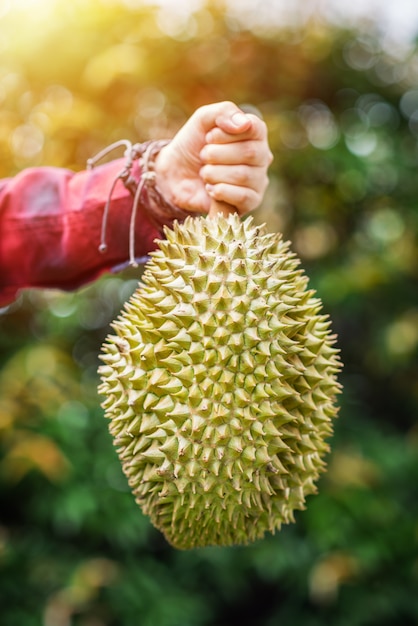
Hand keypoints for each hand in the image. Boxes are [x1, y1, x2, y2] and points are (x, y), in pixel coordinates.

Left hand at [154, 101, 272, 215]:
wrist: (175, 174)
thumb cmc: (194, 144)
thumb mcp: (203, 119)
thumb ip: (224, 112)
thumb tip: (244, 124)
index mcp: (255, 134)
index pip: (255, 129)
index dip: (227, 133)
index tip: (209, 137)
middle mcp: (262, 157)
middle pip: (250, 153)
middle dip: (217, 154)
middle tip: (203, 156)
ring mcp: (258, 180)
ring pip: (244, 175)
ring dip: (215, 173)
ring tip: (204, 173)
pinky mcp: (251, 201)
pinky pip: (244, 197)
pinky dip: (221, 191)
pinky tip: (210, 188)